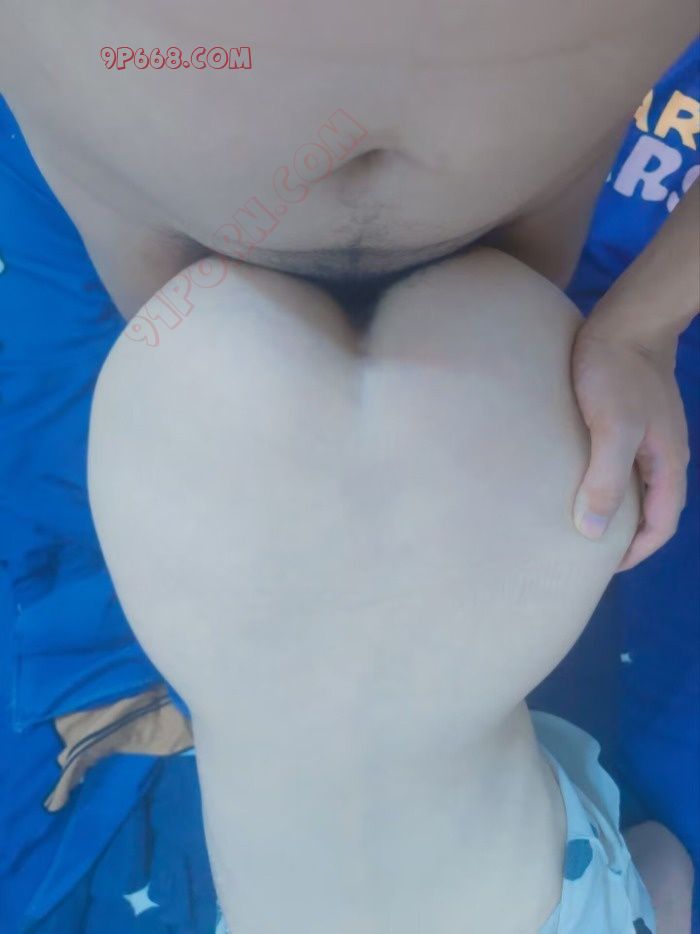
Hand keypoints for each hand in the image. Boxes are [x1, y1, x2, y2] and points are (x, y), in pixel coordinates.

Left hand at [571, 321, 689, 570]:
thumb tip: (592, 533)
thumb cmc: (617, 372)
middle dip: (626, 536)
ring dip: (616, 508)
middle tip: (587, 552)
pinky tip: (578, 478)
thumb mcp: (613, 428)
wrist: (627, 319)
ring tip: (580, 521)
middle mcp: (666, 456)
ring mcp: (651, 436)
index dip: (634, 553)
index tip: (600, 569)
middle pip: (652, 510)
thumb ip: (606, 480)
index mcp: (668, 465)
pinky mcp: (632, 419)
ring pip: (639, 487)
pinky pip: (624, 463)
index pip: (661, 527)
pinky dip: (607, 481)